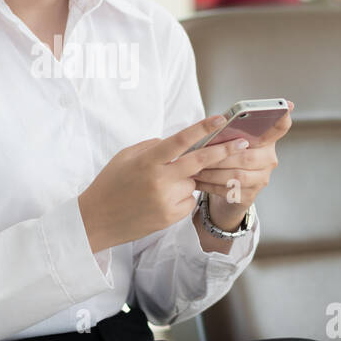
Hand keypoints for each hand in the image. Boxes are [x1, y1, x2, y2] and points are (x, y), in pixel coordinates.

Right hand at [78, 115, 247, 252]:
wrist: (96, 221)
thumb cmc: (110, 184)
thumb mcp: (125, 156)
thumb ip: (152, 146)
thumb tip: (177, 142)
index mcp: (147, 161)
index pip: (180, 140)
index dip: (202, 128)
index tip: (220, 119)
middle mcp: (160, 180)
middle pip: (200, 162)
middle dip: (224, 151)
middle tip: (243, 143)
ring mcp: (167, 201)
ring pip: (192, 183)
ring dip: (186, 179)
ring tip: (158, 187)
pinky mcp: (171, 217)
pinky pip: (188, 201)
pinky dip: (182, 197)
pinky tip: (160, 201)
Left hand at [193, 99, 292, 215]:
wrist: (228, 192)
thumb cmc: (227, 159)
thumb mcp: (230, 142)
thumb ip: (228, 132)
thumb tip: (215, 124)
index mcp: (266, 141)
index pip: (280, 127)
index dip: (282, 118)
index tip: (286, 105)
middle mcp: (268, 159)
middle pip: (248, 156)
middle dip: (220, 156)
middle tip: (200, 154)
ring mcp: (261, 179)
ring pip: (237, 175)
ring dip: (213, 171)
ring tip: (195, 168)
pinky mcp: (250, 195)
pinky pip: (229, 190)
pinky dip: (210, 184)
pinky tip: (197, 180)